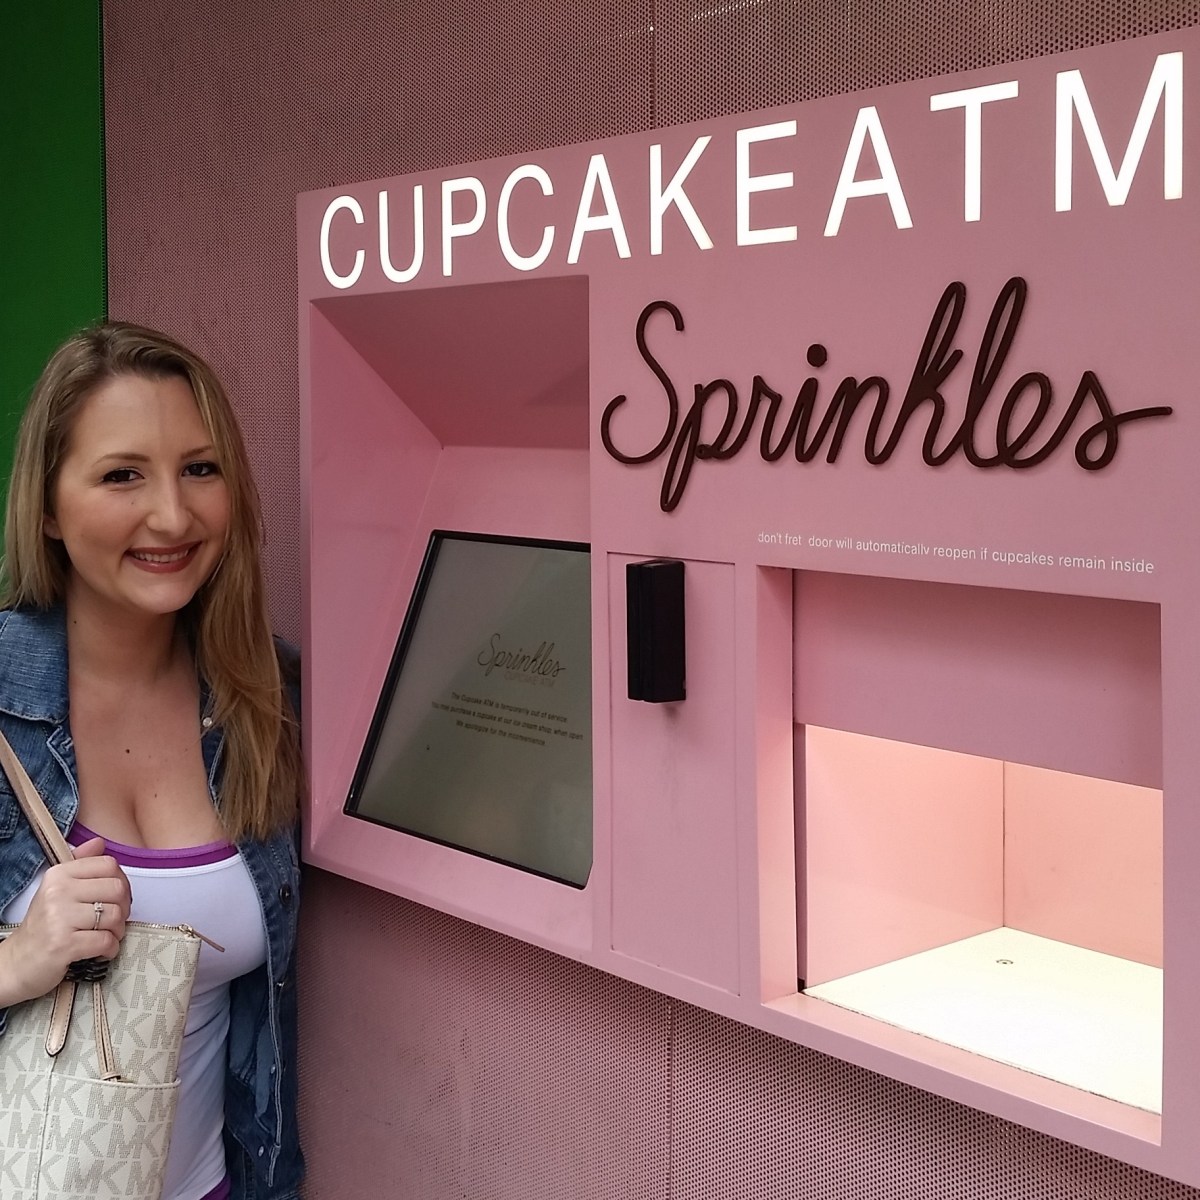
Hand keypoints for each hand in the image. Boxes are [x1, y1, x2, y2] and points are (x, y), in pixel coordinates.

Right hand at [0, 837, 131, 1006]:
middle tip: (113, 920)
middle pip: (117, 889)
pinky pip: (106, 940)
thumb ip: (81, 865)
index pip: (108, 865)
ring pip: (115, 915)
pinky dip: (110, 948)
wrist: (19, 963)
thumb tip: (99, 843)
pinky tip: (101, 950)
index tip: (115, 897)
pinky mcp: (64, 944)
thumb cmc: (44, 926)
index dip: (121, 882)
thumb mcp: (58, 890)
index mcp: (59, 875)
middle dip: (123, 908)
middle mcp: (58, 892)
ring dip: (118, 931)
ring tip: (106, 935)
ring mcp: (59, 918)